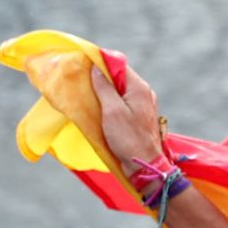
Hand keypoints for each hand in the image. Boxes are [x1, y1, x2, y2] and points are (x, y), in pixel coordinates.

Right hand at [89, 62, 166, 179]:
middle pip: (120, 77)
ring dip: (105, 92)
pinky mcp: (139, 116)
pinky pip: (123, 103)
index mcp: (139, 88)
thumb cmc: (128, 139)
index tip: (84, 64)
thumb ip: (104, 87)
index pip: (119, 65)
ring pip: (120, 90)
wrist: (144, 165)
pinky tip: (100, 108)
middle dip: (102, 78)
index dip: (102, 63)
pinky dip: (111, 103)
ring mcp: (143, 105)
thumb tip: (96, 68)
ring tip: (89, 94)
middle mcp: (144, 93)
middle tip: (83, 80)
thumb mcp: (112, 111)